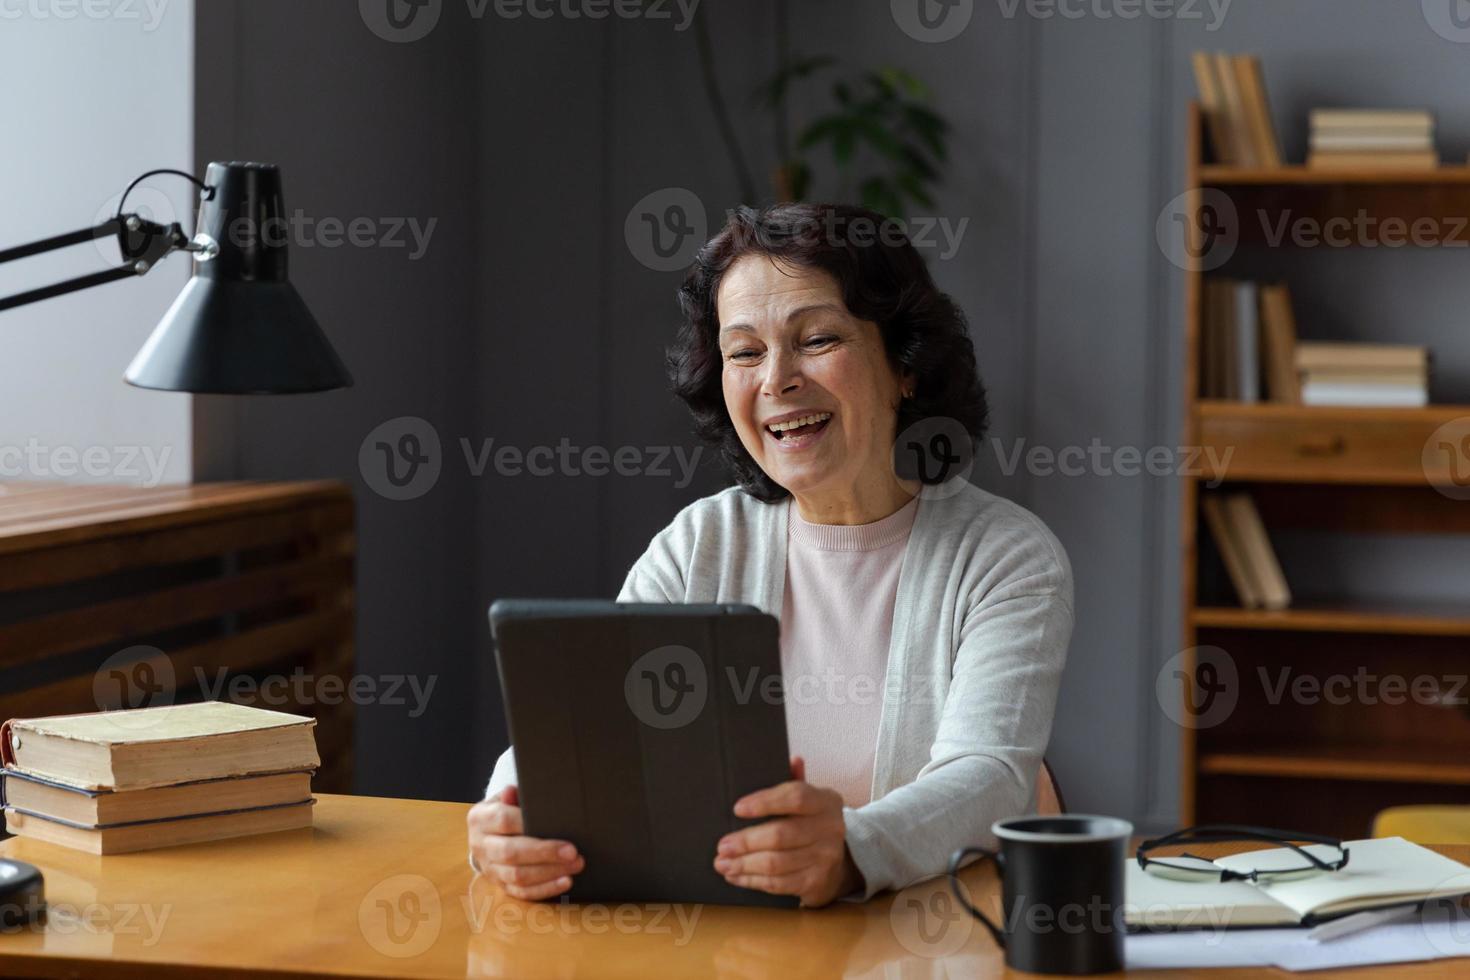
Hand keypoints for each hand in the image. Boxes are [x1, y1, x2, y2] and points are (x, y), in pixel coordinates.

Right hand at [466, 785, 584, 900]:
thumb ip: (513, 796)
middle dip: (544, 853)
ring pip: (517, 876)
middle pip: (510, 853)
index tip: (556, 824)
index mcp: (480, 819)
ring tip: (575, 866)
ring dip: (549, 873)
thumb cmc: (504, 811)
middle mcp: (480, 845)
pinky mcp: (500, 885)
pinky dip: (545, 889)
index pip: (503, 820)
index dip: (528, 823)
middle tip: (572, 852)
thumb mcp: (505, 799)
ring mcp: (489, 869)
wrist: (486, 835)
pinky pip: (522, 892)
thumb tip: (513, 792)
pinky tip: (565, 882)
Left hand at [712, 757, 862, 907]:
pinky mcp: (816, 883)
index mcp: (826, 801)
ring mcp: (825, 858)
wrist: (841, 863)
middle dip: (746, 841)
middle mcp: (831, 829)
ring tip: (722, 863)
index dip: (765, 802)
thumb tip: (794, 760)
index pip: (795, 797)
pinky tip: (736, 876)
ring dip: (744, 864)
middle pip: (782, 834)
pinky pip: (778, 884)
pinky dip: (752, 881)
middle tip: (722, 845)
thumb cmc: (813, 825)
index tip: (737, 808)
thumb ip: (796, 781)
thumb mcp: (809, 801)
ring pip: (776, 863)